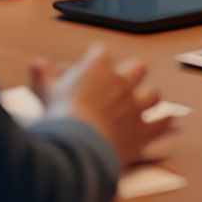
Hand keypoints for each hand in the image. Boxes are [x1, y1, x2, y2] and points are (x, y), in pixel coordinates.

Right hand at [32, 46, 171, 168]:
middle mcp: (121, 82)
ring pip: (153, 94)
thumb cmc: (60, 119)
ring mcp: (134, 106)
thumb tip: (36, 64)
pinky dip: (164, 122)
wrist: (75, 148)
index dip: (95, 61)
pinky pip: (162, 122)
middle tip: (123, 82)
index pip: (101, 53)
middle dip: (133, 74)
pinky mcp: (142, 130)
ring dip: (149, 98)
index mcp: (98, 67)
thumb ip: (42, 76)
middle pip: (137, 68)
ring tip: (143, 101)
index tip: (89, 68)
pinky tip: (165, 120)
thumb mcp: (45, 93)